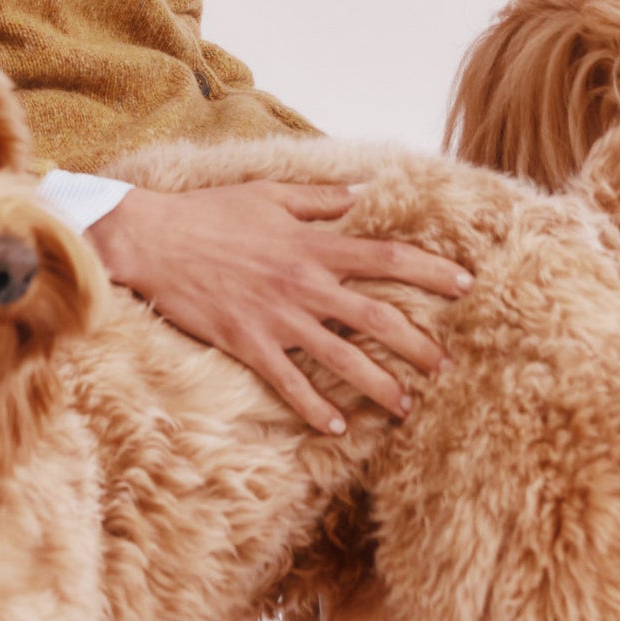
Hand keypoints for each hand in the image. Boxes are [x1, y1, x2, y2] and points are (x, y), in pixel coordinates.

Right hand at [86, 181, 471, 435]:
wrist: (153, 240)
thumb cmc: (210, 213)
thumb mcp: (270, 193)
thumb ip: (320, 198)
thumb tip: (362, 193)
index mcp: (314, 244)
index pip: (388, 257)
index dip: (432, 270)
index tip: (466, 283)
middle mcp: (305, 284)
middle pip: (378, 317)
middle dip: (418, 344)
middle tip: (446, 365)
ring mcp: (278, 318)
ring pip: (343, 359)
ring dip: (379, 385)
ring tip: (406, 406)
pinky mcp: (249, 343)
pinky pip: (290, 383)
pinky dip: (314, 408)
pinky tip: (335, 427)